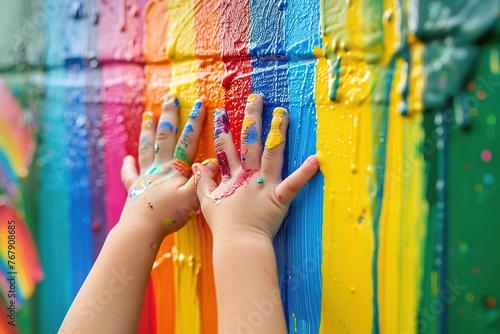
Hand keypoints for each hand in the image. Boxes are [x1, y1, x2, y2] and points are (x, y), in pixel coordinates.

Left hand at [120, 95, 213, 237]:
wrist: (141, 229)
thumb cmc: (168, 215)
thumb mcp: (192, 199)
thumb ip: (203, 179)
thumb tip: (214, 160)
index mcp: (174, 169)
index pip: (187, 141)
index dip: (195, 122)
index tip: (200, 104)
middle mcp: (159, 168)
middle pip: (164, 137)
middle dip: (169, 116)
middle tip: (170, 98)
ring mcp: (145, 176)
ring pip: (147, 148)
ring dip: (148, 130)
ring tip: (148, 115)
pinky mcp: (135, 189)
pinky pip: (130, 174)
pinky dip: (129, 164)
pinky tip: (127, 157)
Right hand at [192, 93, 318, 240]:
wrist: (237, 244)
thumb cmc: (224, 226)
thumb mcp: (207, 202)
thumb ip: (203, 181)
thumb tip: (197, 164)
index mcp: (232, 177)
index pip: (225, 148)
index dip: (223, 130)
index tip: (221, 112)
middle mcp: (248, 176)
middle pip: (249, 142)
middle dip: (252, 119)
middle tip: (256, 98)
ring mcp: (264, 185)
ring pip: (270, 153)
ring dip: (277, 132)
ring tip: (282, 113)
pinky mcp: (279, 198)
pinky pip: (293, 184)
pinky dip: (305, 173)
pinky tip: (316, 159)